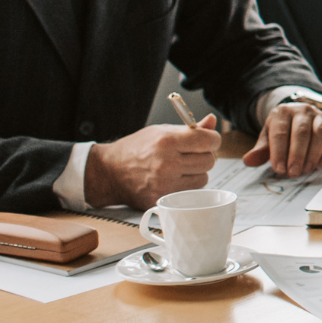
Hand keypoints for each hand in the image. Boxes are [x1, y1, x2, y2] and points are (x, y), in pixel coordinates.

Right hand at [85, 114, 221, 208]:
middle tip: (191, 154)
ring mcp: (164, 184)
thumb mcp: (161, 131)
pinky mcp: (161, 200)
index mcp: (168, 141)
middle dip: (205, 156)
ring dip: (197, 173)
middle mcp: (167, 164)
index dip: (212, 140)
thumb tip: (212, 122)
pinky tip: (173, 179)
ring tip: (180, 167)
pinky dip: (187, 186)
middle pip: (210, 161)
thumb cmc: (137, 148)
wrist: (109, 172)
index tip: (207, 141)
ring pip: (204, 178)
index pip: (209, 141)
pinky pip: (190, 193)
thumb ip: (191, 129)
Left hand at [243, 103, 321, 176]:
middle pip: (301, 132)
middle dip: (297, 155)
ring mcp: (320, 116)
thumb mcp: (268, 136)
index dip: (279, 152)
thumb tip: (248, 161)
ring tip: (306, 170)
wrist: (302, 114)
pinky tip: (319, 164)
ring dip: (313, 154)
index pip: (280, 132)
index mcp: (282, 113)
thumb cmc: (283, 130)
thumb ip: (260, 150)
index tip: (278, 169)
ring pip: (320, 133)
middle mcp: (303, 111)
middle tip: (293, 173)